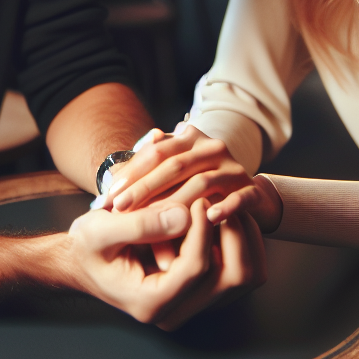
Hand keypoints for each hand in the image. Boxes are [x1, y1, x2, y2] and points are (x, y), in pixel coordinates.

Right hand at [66, 198, 265, 329]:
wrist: (85, 260)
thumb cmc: (88, 245)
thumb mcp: (99, 230)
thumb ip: (140, 224)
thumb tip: (186, 215)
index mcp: (150, 302)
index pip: (196, 269)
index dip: (203, 230)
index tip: (199, 199)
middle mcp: (177, 311)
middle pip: (232, 279)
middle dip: (234, 234)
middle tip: (222, 200)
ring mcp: (192, 304)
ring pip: (245, 277)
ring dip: (244, 238)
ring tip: (229, 204)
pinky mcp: (201, 291)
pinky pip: (239, 270)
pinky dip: (243, 242)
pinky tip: (227, 215)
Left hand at [102, 125, 281, 232]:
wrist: (242, 197)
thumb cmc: (192, 188)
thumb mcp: (169, 176)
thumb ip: (146, 169)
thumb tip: (117, 170)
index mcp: (190, 137)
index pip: (156, 152)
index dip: (130, 174)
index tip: (108, 197)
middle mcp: (212, 148)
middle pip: (175, 166)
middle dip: (144, 189)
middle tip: (120, 209)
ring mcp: (233, 168)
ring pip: (201, 183)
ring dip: (174, 204)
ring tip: (151, 221)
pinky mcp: (251, 190)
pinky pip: (240, 198)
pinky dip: (226, 207)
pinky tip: (207, 218)